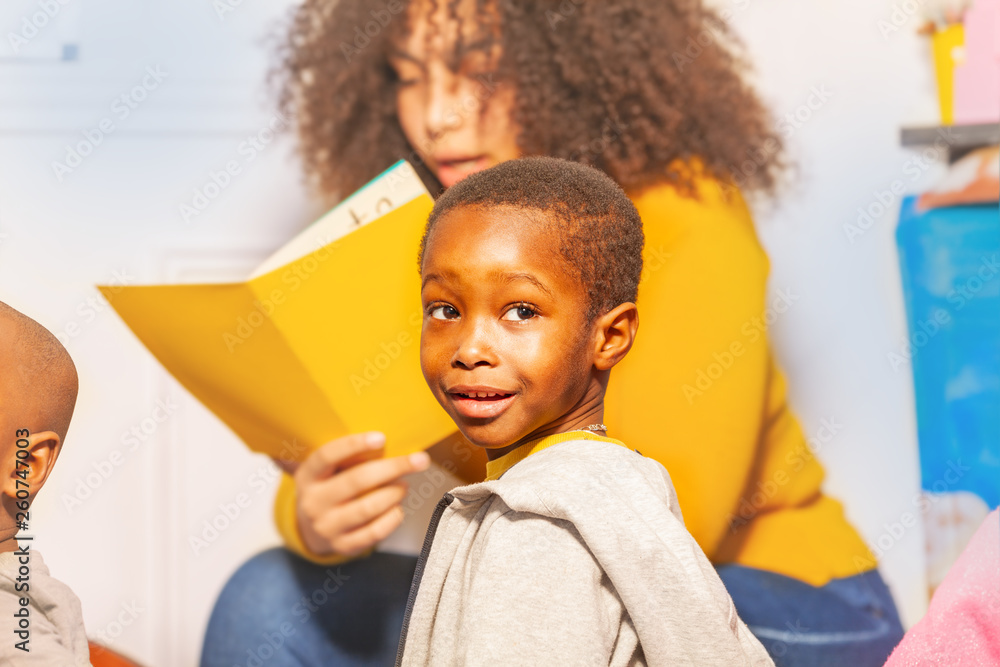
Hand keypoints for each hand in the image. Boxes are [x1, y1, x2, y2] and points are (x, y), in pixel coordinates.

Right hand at [292, 432, 430, 556]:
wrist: (311, 529)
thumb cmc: (328, 488)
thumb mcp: (326, 471)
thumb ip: (345, 456)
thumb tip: (385, 439)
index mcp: (307, 476)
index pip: (327, 456)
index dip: (354, 445)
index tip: (381, 438)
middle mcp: (313, 502)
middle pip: (355, 481)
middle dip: (391, 468)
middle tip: (417, 460)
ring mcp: (327, 526)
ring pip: (367, 508)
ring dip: (393, 493)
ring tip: (404, 486)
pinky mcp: (343, 545)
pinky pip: (374, 533)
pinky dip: (392, 519)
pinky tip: (398, 509)